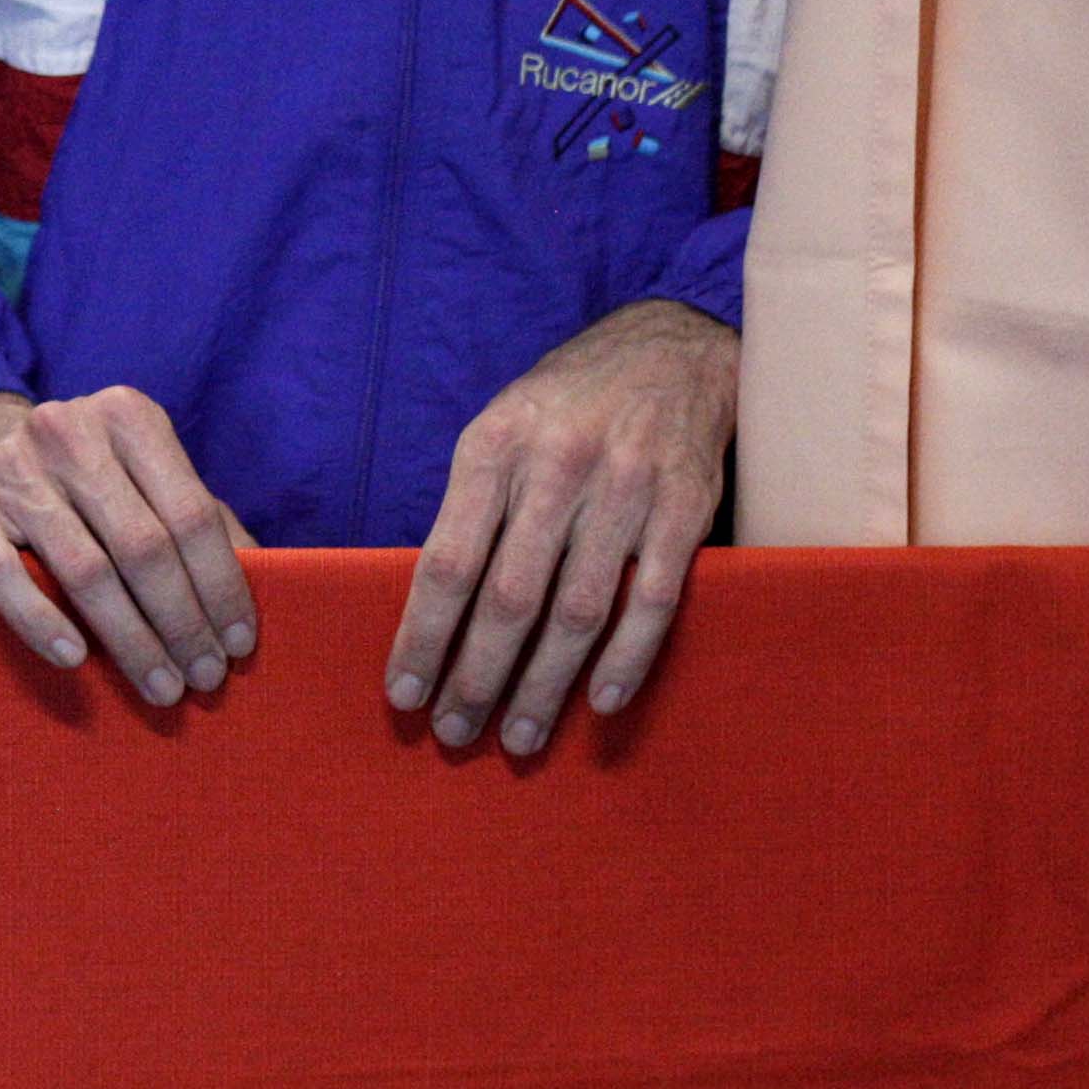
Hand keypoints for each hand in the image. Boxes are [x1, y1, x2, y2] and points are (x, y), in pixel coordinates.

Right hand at [0, 385, 256, 706]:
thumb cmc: (82, 476)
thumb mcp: (143, 473)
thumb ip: (198, 516)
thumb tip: (268, 579)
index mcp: (128, 417)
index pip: (190, 513)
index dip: (222, 586)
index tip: (240, 644)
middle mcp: (68, 432)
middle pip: (143, 547)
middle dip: (182, 623)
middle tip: (203, 678)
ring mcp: (10, 468)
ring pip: (84, 570)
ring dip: (130, 640)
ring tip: (160, 686)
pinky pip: (4, 577)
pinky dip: (42, 623)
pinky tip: (76, 660)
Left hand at [387, 299, 735, 757]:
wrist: (668, 351)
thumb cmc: (565, 406)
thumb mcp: (500, 428)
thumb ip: (470, 507)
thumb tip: (432, 608)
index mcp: (495, 446)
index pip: (448, 561)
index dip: (423, 636)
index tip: (403, 694)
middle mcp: (557, 467)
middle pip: (509, 599)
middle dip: (477, 678)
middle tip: (456, 734)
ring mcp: (625, 489)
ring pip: (577, 612)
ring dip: (544, 687)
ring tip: (518, 737)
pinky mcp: (684, 509)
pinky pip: (652, 601)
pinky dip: (625, 660)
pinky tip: (598, 703)